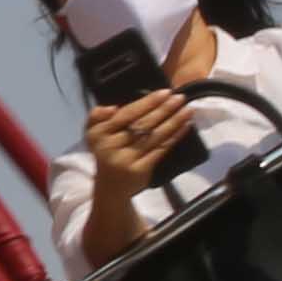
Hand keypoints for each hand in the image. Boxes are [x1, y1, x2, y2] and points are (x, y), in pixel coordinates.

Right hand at [82, 89, 198, 204]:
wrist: (110, 188)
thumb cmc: (105, 152)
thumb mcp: (92, 132)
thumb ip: (97, 115)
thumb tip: (114, 108)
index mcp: (100, 133)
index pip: (127, 114)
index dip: (147, 102)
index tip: (165, 92)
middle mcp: (112, 146)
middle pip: (143, 124)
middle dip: (164, 109)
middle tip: (181, 97)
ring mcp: (127, 159)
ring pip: (155, 136)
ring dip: (174, 121)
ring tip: (188, 109)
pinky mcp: (141, 170)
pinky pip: (161, 149)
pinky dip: (175, 136)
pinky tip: (186, 126)